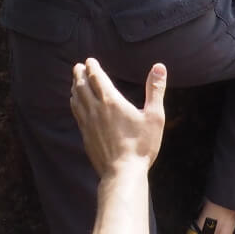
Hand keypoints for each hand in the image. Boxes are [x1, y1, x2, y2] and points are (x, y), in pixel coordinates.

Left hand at [70, 58, 166, 176]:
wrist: (122, 173)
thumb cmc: (141, 146)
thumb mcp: (155, 116)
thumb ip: (156, 90)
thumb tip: (159, 67)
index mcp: (111, 101)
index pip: (96, 78)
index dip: (92, 67)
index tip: (89, 60)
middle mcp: (96, 109)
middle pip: (82, 86)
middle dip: (80, 74)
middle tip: (78, 66)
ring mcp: (88, 123)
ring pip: (77, 99)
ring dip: (75, 87)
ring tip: (75, 81)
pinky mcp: (85, 136)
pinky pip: (76, 114)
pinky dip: (74, 103)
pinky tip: (76, 104)